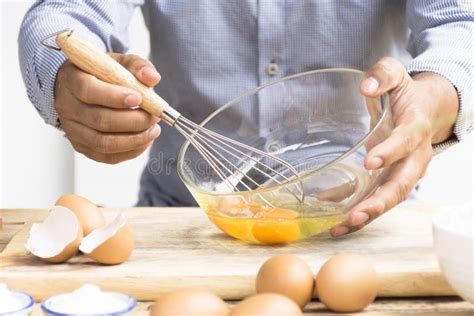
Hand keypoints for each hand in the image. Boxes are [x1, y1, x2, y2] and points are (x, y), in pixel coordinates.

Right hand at [54, 53, 161, 163]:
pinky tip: (144, 140)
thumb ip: (138, 66)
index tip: (138, 98)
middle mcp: (67, 106)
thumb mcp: (120, 62)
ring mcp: (72, 129)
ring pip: (103, 142)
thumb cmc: (103, 73)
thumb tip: (153, 78)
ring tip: (153, 130)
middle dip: (133, 121)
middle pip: (100, 120)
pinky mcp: (81, 146)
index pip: (89, 91)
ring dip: (135, 139)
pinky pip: (107, 156)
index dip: (115, 97)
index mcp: (72, 79)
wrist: (83, 87)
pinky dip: (130, 151)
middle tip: (154, 116)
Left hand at [331, 57, 458, 236]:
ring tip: (340, 228)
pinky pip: (373, 199)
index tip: (371, 161)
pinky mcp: (387, 180)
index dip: (391, 152)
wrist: (425, 111)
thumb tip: (366, 86)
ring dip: (366, 215)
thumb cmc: (405, 95)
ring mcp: (401, 173)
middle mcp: (413, 158)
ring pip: (388, 199)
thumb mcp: (396, 76)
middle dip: (380, 201)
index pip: (406, 142)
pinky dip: (355, 212)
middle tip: (356, 214)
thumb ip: (383, 75)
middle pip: (401, 184)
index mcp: (415, 129)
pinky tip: (334, 224)